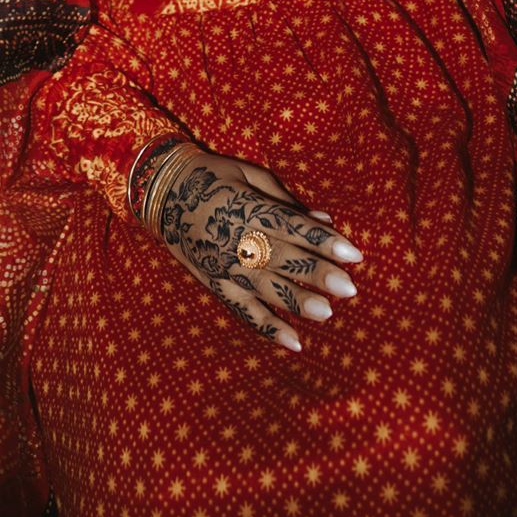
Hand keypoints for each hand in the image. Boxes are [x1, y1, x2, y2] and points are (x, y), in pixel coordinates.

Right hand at [147, 143, 361, 351]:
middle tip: (350, 287)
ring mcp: (224, 267)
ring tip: (328, 313)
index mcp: (248, 208)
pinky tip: (294, 342)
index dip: (323, 240)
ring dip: (297, 302)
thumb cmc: (212, 175)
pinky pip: (243, 311)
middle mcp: (237, 241)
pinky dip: (268, 328)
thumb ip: (285, 200)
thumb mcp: (248, 174)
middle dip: (317, 274)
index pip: (293, 227)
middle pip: (283, 259)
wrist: (162, 193)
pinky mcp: (216, 286)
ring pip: (266, 288)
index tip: (354, 253)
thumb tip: (324, 217)